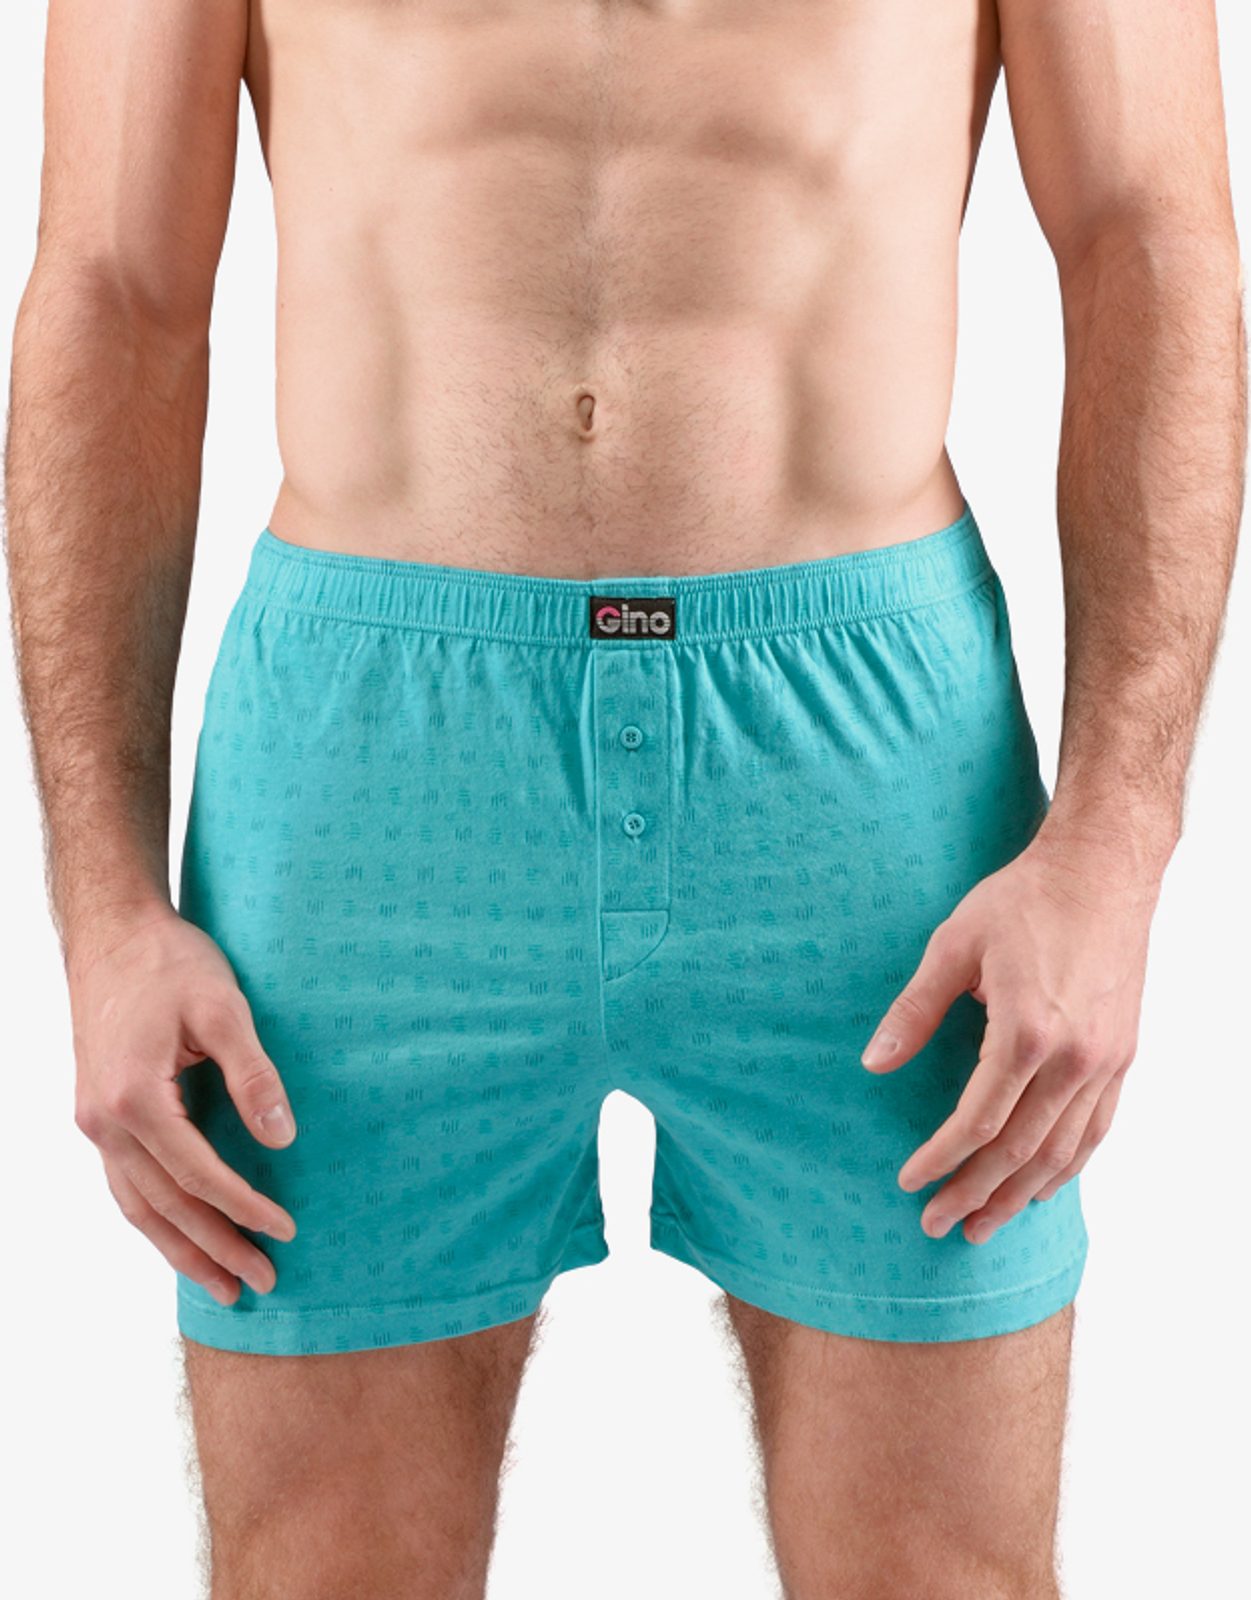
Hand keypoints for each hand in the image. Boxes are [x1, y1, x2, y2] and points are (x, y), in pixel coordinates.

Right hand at [69, 906, 297, 1305]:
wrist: (113, 935)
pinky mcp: (98, 1115)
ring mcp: (94, 1123)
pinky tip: (182, 1240)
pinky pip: (125, 1186)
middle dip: (215, 1250)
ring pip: (138, 1207)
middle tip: (263, 1285)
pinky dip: (155, 1220)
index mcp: (134, 1099)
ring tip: (223, 1287)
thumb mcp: (223, 1009)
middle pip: (165, 1207)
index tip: (286, 1231)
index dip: (244, 1208)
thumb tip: (282, 1139)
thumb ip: (253, 1076)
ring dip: (181, 1251)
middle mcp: (104, 1122)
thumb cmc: (171, 964)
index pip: (198, 1176)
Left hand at [860, 840, 1154, 1243]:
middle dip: (976, 1194)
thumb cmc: (1022, 900)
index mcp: (1027, 1031)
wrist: (1102, 870)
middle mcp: (1073, 1057)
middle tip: (938, 1226)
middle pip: (1020, 1151)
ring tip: (984, 1225)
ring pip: (1063, 1152)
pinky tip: (1042, 1186)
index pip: (978, 1121)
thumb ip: (914, 1010)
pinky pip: (1097, 1128)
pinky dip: (1069, 1166)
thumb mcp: (953, 944)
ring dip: (1021, 1195)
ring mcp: (1105, 1060)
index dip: (941, 1159)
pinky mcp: (1122, 1054)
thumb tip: (874, 1064)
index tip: (909, 1182)